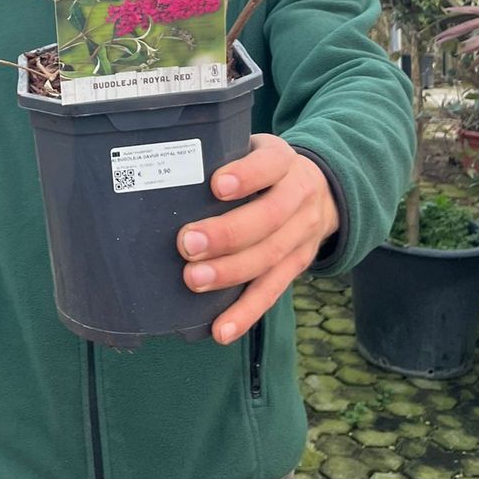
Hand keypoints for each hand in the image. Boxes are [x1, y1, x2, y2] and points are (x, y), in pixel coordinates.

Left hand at [176, 134, 338, 344]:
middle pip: (269, 217)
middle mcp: (298, 196)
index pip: (269, 165)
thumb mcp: (253, 149)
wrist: (323, 191)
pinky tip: (221, 329)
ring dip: (231, 273)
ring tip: (194, 281)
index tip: (216, 185)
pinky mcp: (297, 266)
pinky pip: (273, 291)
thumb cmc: (264, 169)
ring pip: (270, 257)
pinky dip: (246, 313)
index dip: (246, 176)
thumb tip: (155, 171)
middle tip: (187, 243)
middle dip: (227, 234)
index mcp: (283, 161)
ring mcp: (302, 234)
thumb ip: (219, 156)